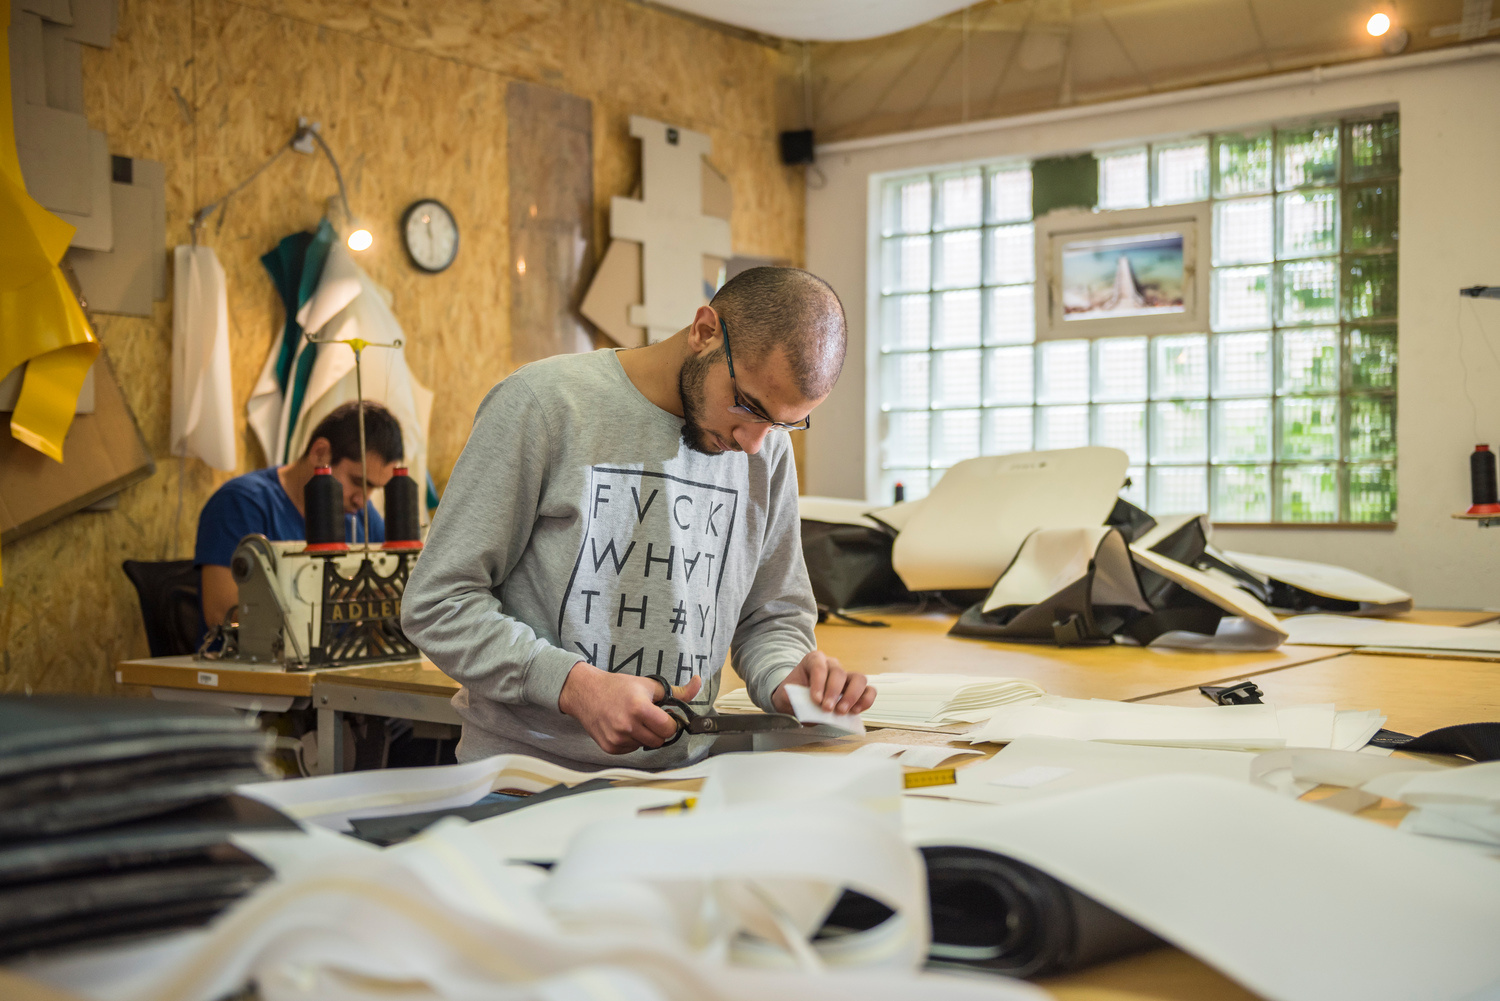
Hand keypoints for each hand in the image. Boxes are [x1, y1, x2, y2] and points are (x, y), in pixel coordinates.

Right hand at [558, 664, 702, 754]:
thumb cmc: (617, 687)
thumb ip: (676, 691)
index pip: (668, 728)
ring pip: (645, 746)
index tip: (665, 716)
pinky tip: (624, 727)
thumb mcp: (648, 685)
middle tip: (650, 718)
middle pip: (659, 741)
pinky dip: (632, 741)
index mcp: (639, 708)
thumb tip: (698, 683)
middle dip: (659, 730)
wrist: (585, 692)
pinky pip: (631, 750)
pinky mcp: (610, 747)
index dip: (670, 722)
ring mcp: (617, 739)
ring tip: (634, 720)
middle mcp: (627, 726)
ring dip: (645, 736)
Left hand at [771, 650, 875, 715]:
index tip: (816, 700)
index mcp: (813, 660)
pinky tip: (855, 711)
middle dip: (833, 691)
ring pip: (859, 678)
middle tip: (827, 708)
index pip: (819, 666)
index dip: (819, 683)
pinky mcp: (856, 689)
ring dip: (852, 696)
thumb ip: (795, 700)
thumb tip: (809, 707)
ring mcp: (846, 676)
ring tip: (841, 711)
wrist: (798, 702)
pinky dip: (865, 700)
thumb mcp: (787, 696)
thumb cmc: (793, 696)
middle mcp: (832, 665)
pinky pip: (869, 690)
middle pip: (838, 672)